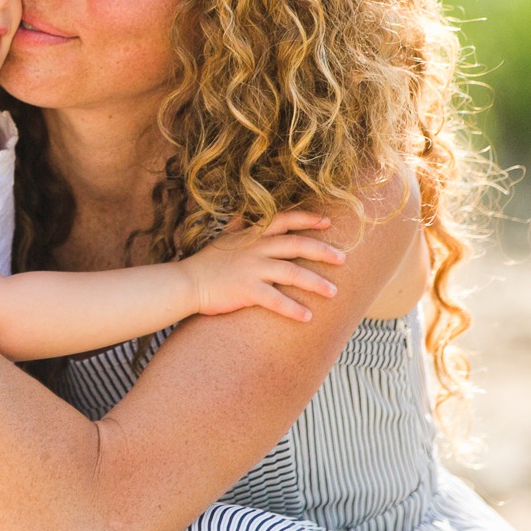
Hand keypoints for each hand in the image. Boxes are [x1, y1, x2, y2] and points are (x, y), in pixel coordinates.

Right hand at [177, 210, 345, 321]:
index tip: (328, 223)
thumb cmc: (207, 262)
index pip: (285, 220)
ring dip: (316, 283)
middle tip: (343, 259)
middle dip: (323, 251)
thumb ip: (240, 226)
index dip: (308, 219)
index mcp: (253, 234)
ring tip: (333, 292)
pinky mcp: (246, 290)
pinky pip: (276, 300)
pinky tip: (308, 317)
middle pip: (297, 245)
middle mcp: (256, 248)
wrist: (186, 283)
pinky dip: (293, 309)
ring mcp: (252, 269)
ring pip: (292, 273)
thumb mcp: (224, 238)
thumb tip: (246, 214)